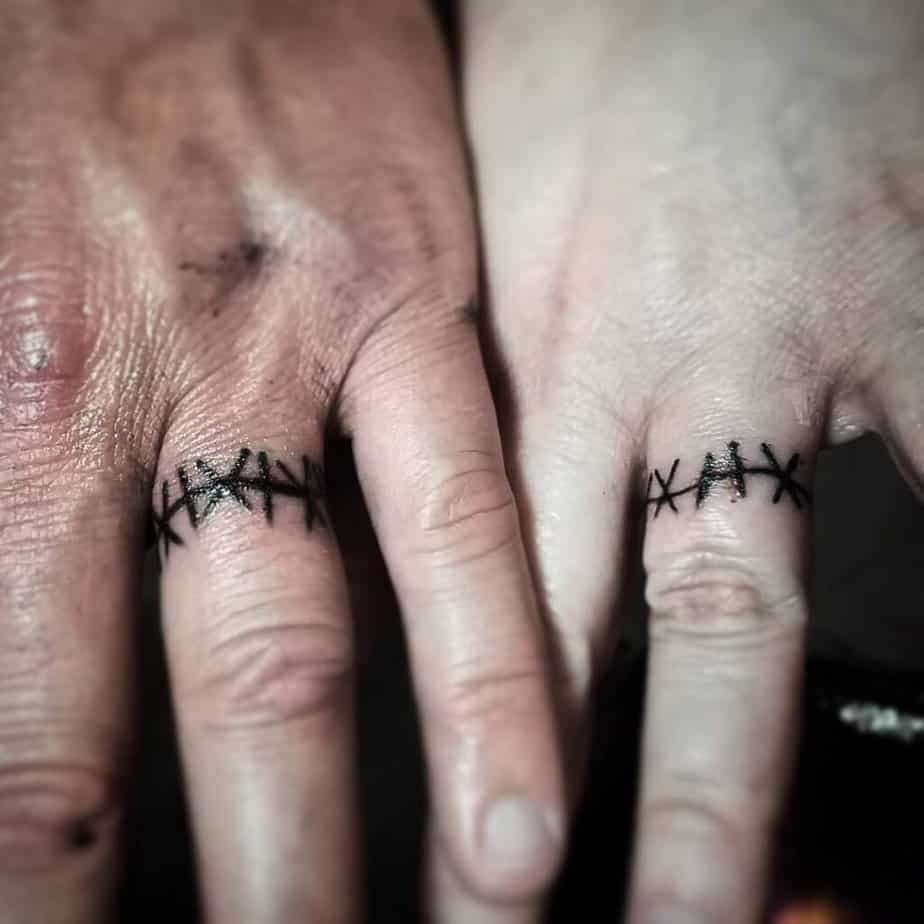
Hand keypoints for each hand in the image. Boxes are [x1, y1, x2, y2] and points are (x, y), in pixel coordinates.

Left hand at [0, 2, 565, 919]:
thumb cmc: (26, 93)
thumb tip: (17, 682)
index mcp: (3, 393)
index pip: (17, 731)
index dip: (48, 877)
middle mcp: (146, 388)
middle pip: (170, 718)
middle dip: (229, 896)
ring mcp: (301, 347)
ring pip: (337, 642)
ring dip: (374, 829)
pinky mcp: (426, 297)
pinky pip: (474, 516)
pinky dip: (502, 668)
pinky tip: (532, 779)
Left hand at [462, 1, 923, 920]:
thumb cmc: (572, 80)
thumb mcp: (481, 233)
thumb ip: (475, 397)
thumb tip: (437, 534)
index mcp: (533, 356)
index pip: (504, 612)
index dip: (503, 766)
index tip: (499, 886)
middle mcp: (658, 369)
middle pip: (656, 648)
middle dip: (666, 822)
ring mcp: (799, 345)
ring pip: (778, 600)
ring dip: (774, 764)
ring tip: (768, 904)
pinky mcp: (918, 300)